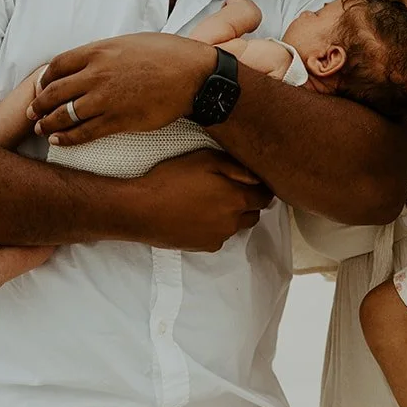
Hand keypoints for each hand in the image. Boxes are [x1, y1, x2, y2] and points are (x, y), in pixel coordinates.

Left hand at [26, 34, 216, 145]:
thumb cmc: (168, 54)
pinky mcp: (118, 120)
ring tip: (40, 129)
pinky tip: (58, 141)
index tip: (41, 86)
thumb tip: (94, 60)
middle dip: (39, 104)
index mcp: (98, 51)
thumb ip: (107, 52)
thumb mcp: (130, 42)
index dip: (45, 78)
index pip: (57, 65)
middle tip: (31, 112)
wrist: (193, 76)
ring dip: (48, 123)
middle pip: (55, 91)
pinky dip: (67, 138)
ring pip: (65, 114)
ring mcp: (105, 99)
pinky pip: (84, 132)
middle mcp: (96, 74)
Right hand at [122, 150, 273, 252]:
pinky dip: (215, 227)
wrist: (141, 210)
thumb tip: (257, 177)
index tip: (253, 181)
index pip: (265, 196)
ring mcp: (219, 237)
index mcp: (237, 199)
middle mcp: (233, 222)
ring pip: (236, 226)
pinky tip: (198, 215)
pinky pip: (220, 236)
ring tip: (210, 202)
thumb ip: (236, 168)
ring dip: (232, 215)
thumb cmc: (172, 179)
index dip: (261, 188)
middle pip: (254, 213)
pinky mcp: (205, 247)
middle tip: (230, 189)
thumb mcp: (205, 159)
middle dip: (248, 202)